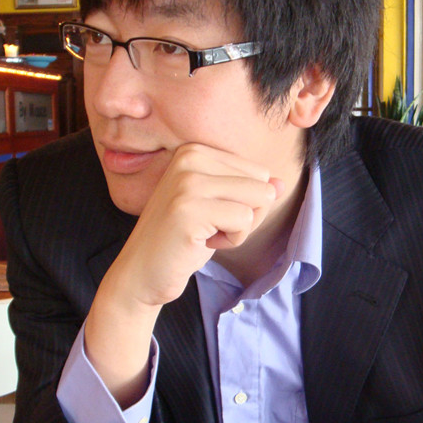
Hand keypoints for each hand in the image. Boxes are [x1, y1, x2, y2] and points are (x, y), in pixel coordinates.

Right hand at [113, 143, 281, 305]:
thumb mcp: (219, 208)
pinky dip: (231, 241)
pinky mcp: (190, 209)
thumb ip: (249, 191)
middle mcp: (190, 157)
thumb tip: (281, 183)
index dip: (244, 203)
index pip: (259, 172)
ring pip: (258, 201)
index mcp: (195, 151)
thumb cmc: (182, 240)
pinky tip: (201, 243)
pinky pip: (244, 221)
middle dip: (246, 215)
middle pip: (262, 184)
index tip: (210, 214)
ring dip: (239, 229)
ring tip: (204, 234)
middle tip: (208, 227)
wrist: (141, 272)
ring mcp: (188, 182)